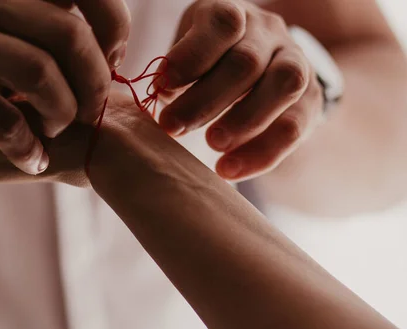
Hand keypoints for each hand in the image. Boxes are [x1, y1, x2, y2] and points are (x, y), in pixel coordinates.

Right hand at [0, 0, 129, 174]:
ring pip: (39, 73)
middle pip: (69, 35)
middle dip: (93, 85)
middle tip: (89, 114)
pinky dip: (26, 147)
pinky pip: (1, 118)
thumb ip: (39, 38)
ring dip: (61, 114)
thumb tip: (104, 64)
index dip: (113, 29)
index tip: (109, 65)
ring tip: (54, 135)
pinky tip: (29, 159)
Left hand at [158, 0, 323, 180]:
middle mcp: (269, 33)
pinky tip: (228, 170)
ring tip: (211, 145)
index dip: (191, 56)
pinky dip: (260, 154)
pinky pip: (294, 126)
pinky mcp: (311, 98)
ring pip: (284, 86)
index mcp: (234, 15)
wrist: (260, 65)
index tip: (162, 85)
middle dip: (205, 100)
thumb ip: (176, 74)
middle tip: (172, 127)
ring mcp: (295, 62)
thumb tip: (161, 95)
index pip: (222, 24)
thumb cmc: (207, 62)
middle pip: (246, 63)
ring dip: (244, 121)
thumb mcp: (187, 56)